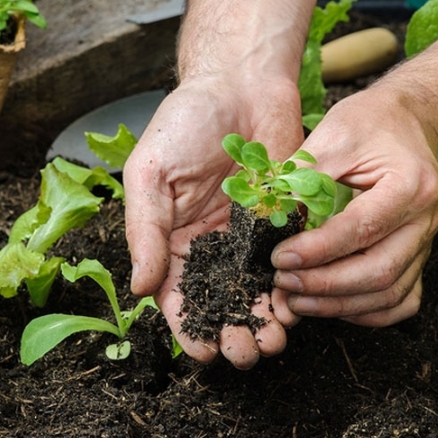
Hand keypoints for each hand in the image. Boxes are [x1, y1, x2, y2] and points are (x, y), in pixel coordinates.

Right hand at [123, 74, 304, 368]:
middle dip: (231, 334)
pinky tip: (296, 308)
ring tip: (272, 343)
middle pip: (220, 303)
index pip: (178, 297)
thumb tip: (141, 289)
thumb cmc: (186, 121)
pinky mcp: (284, 223)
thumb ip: (146, 231)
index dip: (188, 328)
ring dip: (263, 322)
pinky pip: (288, 265)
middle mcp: (212, 246)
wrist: (241, 82)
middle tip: (245, 354)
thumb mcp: (151, 174)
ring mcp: (250, 237)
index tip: (202, 352)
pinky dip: (291, 290)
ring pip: (257, 293)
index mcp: (173, 239)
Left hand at [270, 83, 437, 327]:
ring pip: (390, 294)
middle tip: (283, 283)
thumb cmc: (371, 122)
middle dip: (325, 285)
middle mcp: (425, 219)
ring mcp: (426, 242)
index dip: (318, 250)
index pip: (362, 229)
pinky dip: (369, 313)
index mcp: (409, 185)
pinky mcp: (419, 256)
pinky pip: (402, 300)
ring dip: (340, 304)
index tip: (279, 258)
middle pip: (380, 271)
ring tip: (297, 300)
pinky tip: (333, 306)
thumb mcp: (334, 135)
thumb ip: (304, 177)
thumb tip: (269, 218)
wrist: (409, 120)